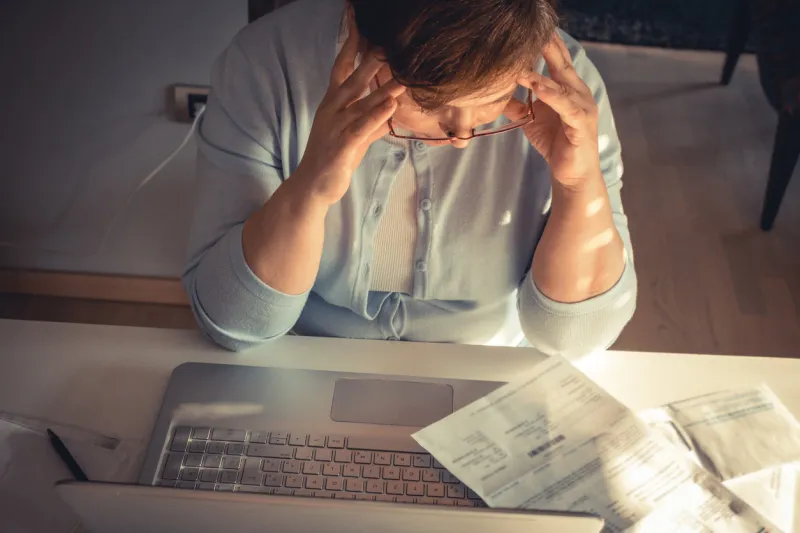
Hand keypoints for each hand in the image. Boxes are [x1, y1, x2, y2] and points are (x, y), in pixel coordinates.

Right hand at [294, 26, 404, 204]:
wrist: (313, 186)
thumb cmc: (334, 158)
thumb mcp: (356, 136)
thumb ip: (372, 120)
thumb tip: (390, 107)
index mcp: (333, 103)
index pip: (342, 68)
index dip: (351, 46)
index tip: (360, 25)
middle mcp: (332, 110)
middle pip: (352, 79)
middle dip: (369, 59)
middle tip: (387, 42)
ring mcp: (336, 127)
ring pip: (361, 103)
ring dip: (383, 88)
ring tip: (403, 75)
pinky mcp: (342, 146)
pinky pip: (361, 127)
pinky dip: (376, 116)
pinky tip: (390, 106)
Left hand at [504, 34, 600, 190]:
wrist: (571, 173)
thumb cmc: (555, 143)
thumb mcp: (532, 119)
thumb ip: (518, 103)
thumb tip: (496, 92)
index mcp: (568, 89)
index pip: (558, 60)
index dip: (546, 45)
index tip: (530, 30)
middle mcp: (578, 93)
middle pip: (562, 65)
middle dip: (548, 48)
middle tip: (534, 32)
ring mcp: (582, 107)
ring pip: (561, 85)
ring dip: (541, 75)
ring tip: (522, 67)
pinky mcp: (581, 124)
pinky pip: (566, 107)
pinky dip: (552, 96)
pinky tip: (539, 88)